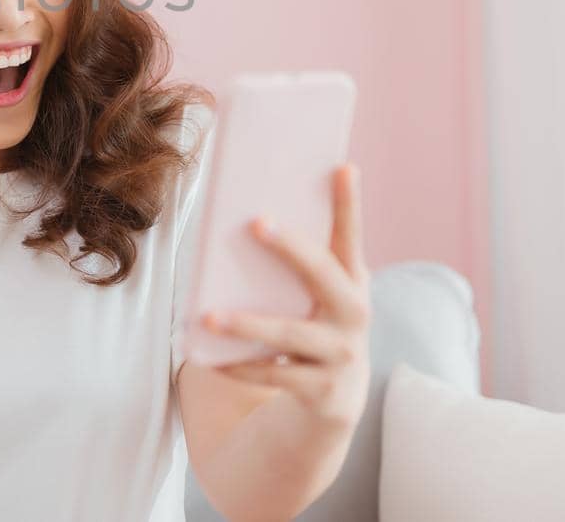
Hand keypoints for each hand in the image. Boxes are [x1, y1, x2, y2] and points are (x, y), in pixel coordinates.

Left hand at [201, 163, 371, 431]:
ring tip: (209, 317)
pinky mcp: (323, 390)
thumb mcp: (315, 294)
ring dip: (248, 324)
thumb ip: (294, 264)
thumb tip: (238, 219)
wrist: (337, 397)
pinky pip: (274, 374)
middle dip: (291, 248)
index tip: (343, 167)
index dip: (349, 203)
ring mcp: (341, 353)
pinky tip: (212, 359)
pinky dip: (240, 366)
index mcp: (352, 280)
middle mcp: (355, 313)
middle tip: (256, 222)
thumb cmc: (314, 324)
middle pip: (324, 275)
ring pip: (290, 334)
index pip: (351, 236)